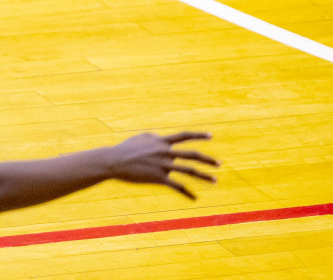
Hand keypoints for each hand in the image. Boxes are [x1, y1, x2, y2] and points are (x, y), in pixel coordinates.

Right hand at [104, 132, 218, 198]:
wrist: (113, 161)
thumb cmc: (125, 150)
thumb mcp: (140, 139)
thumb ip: (154, 138)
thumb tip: (161, 138)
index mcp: (161, 141)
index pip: (184, 136)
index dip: (198, 135)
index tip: (211, 136)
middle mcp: (165, 152)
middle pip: (191, 155)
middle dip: (207, 159)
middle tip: (219, 163)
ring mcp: (163, 165)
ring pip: (189, 170)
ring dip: (203, 176)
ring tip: (215, 180)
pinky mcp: (158, 178)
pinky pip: (177, 186)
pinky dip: (187, 193)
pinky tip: (194, 198)